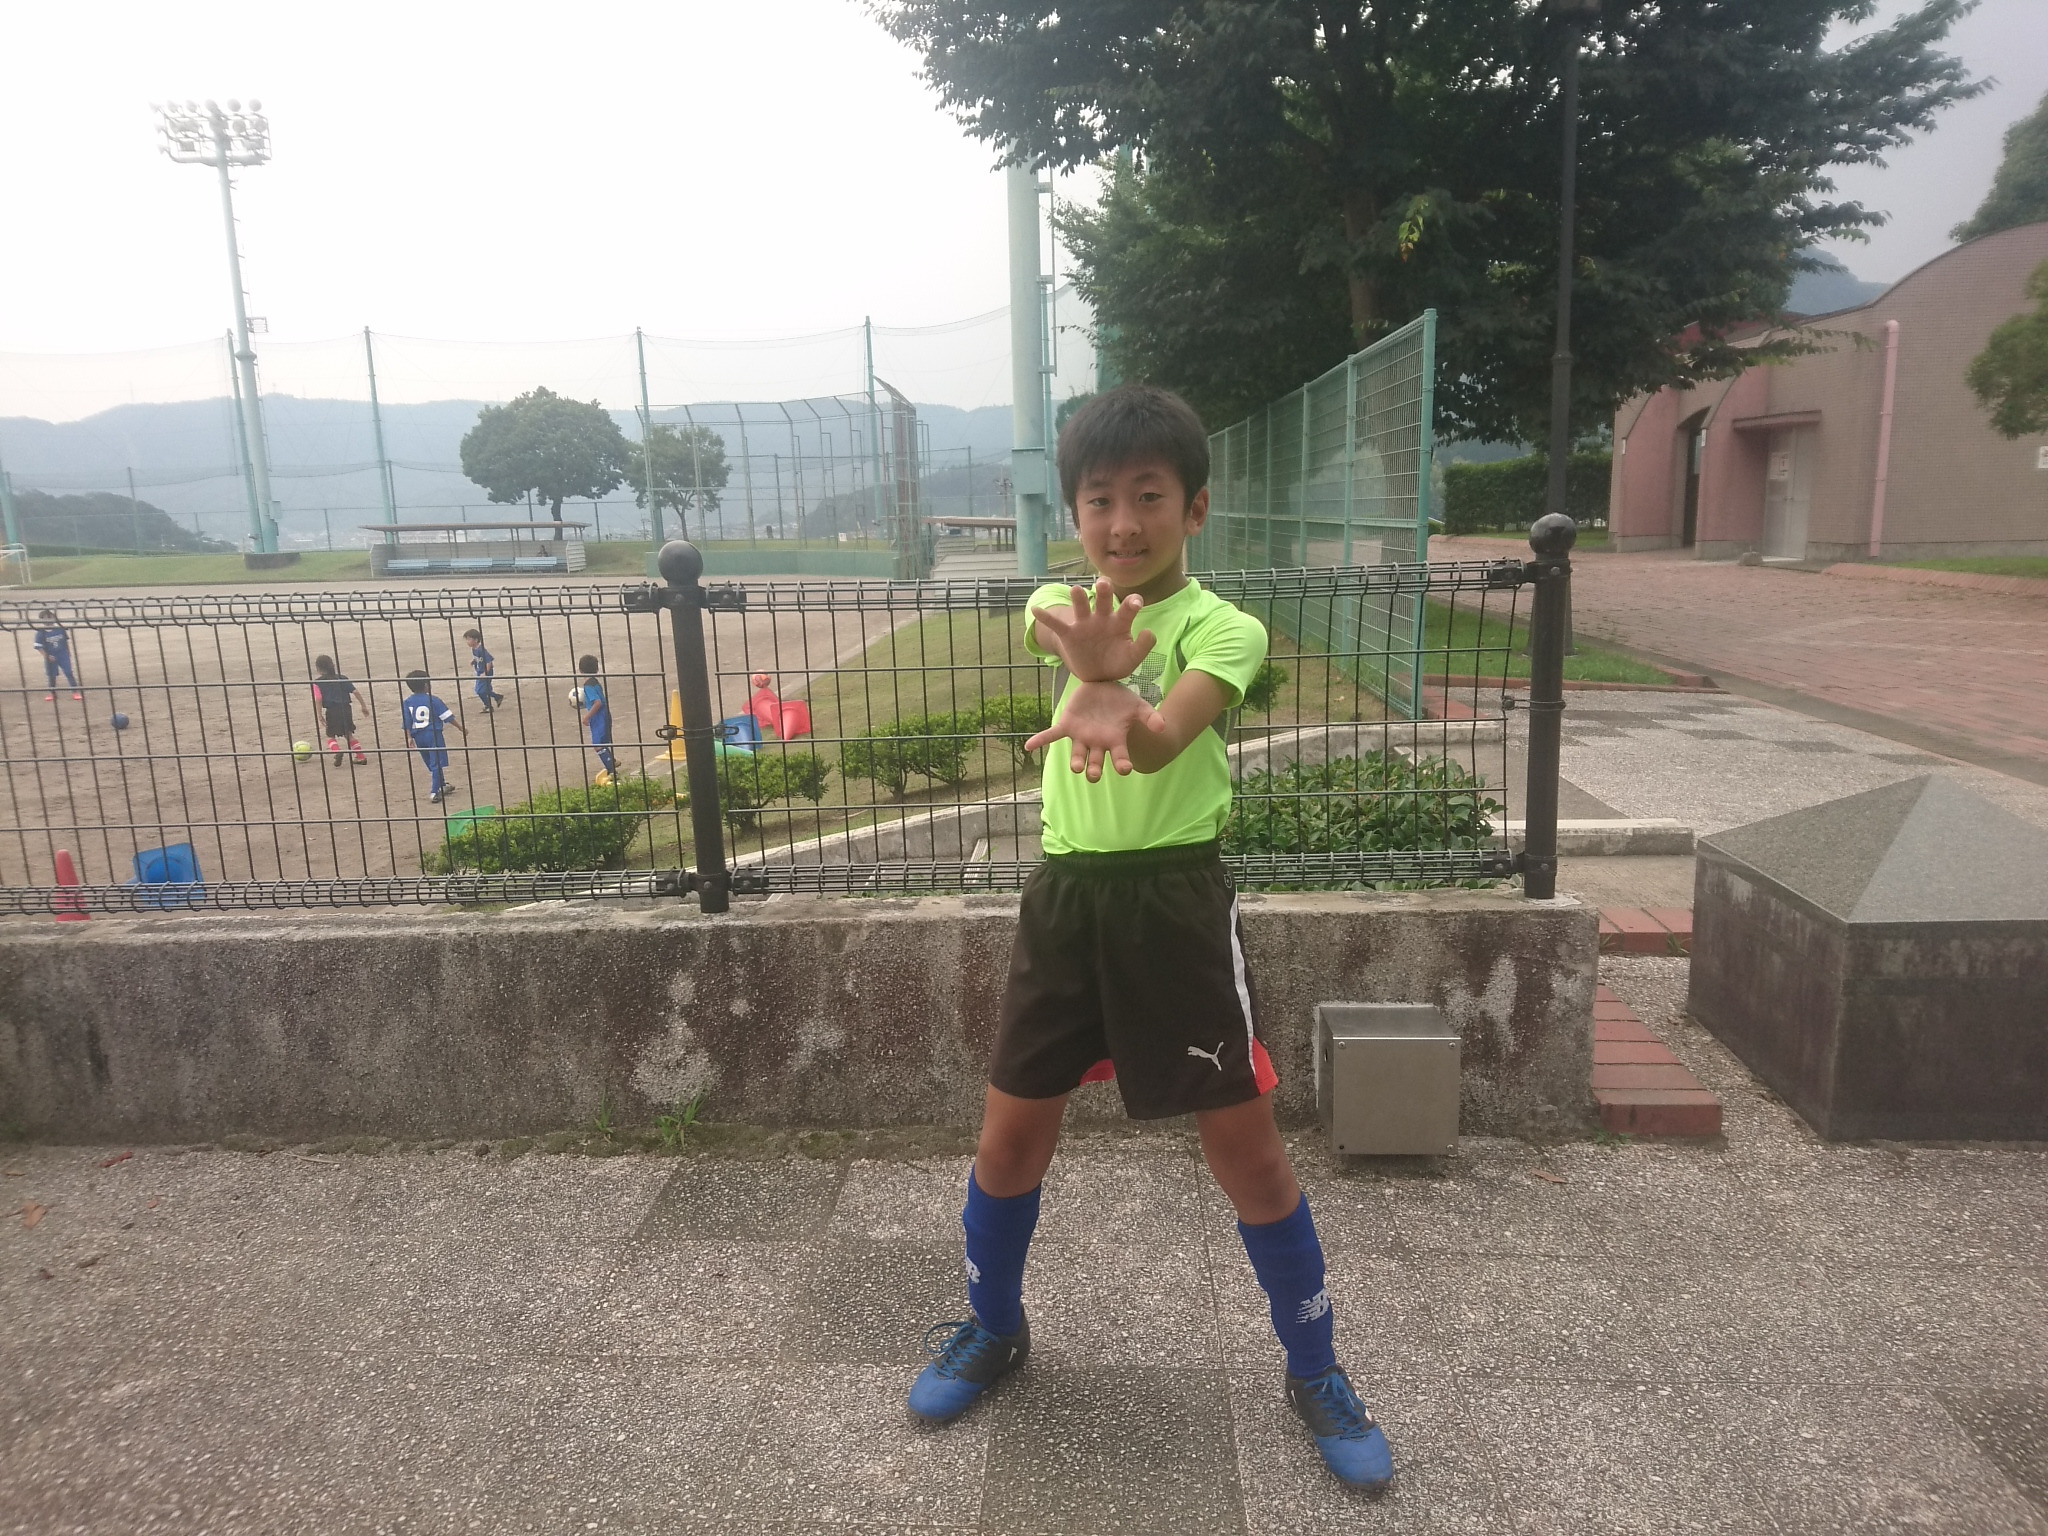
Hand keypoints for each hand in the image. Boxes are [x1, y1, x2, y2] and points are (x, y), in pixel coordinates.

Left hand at [1024, 680, 1166, 781]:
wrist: (1105, 685)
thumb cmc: (1123, 701)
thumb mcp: (1139, 707)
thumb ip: (1150, 717)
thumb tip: (1162, 727)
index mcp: (1115, 741)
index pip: (1119, 758)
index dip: (1122, 765)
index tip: (1125, 769)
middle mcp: (1097, 744)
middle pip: (1095, 764)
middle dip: (1093, 770)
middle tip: (1093, 774)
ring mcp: (1081, 736)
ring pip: (1076, 754)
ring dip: (1075, 762)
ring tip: (1076, 767)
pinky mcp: (1068, 725)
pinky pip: (1052, 735)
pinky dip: (1040, 740)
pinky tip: (1028, 746)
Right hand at [1029, 580, 1155, 682]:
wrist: (1097, 677)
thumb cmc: (1117, 663)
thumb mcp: (1132, 659)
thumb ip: (1142, 647)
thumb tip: (1149, 631)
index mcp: (1120, 622)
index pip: (1128, 607)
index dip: (1132, 602)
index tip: (1135, 603)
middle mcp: (1102, 618)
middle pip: (1103, 599)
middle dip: (1103, 590)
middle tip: (1103, 584)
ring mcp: (1084, 624)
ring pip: (1080, 605)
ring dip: (1078, 596)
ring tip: (1076, 591)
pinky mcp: (1069, 634)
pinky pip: (1056, 624)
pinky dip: (1046, 617)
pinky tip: (1035, 609)